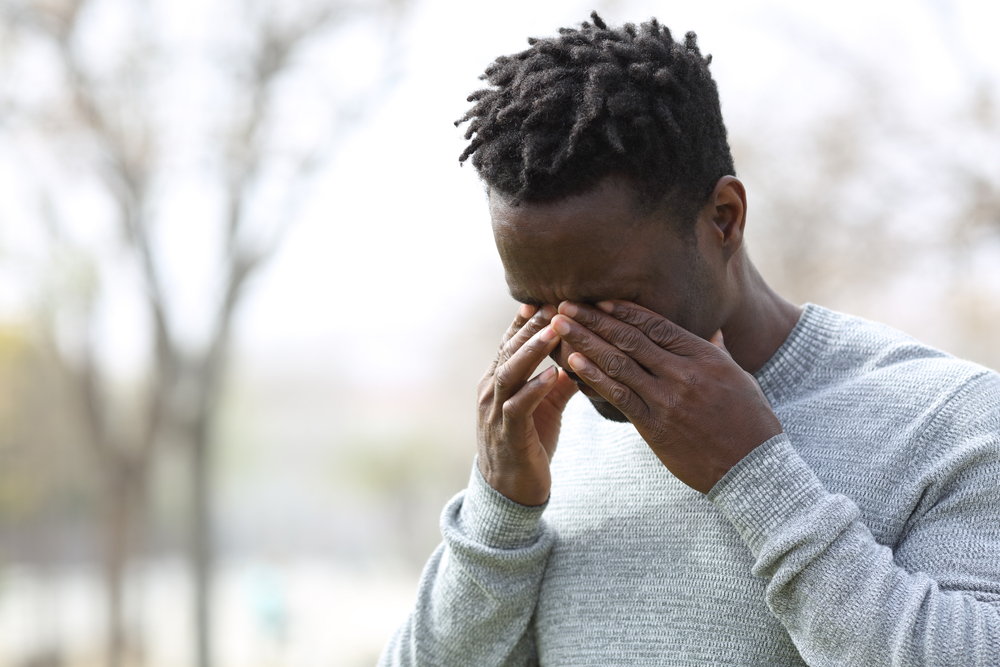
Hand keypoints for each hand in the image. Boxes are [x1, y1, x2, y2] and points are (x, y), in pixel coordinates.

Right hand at [477, 304, 578, 505]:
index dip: (526, 321)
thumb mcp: (544, 408)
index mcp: (498, 381)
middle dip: (533, 326)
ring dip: (533, 350)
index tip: (546, 298)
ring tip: (556, 330)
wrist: (511, 491)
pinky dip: (534, 388)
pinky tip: (553, 374)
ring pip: (510, 372)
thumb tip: (580, 357)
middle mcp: (490, 391)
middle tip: (557, 303)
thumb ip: (558, 382)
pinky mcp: (507, 434)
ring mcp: (495, 412)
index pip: (510, 342)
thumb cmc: (528, 444)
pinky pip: (518, 406)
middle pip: (510, 350)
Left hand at [550, 300, 781, 493]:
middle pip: (631, 338)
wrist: (753, 468)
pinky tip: (573, 362)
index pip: (657, 325)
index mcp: (704, 357)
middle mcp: (684, 373)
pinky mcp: (656, 426)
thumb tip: (713, 332)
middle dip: (594, 319)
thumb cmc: (750, 423)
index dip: (624, 311)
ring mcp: (668, 399)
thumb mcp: (740, 379)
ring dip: (585, 341)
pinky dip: (594, 376)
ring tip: (560, 326)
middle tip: (566, 304)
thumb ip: (719, 353)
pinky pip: (619, 396)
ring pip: (619, 363)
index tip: (599, 300)